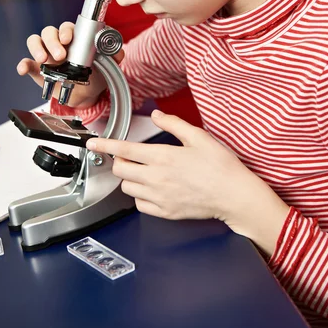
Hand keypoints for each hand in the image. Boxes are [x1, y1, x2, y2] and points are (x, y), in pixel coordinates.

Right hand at [16, 22, 123, 107]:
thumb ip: (114, 55)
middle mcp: (59, 42)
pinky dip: (24, 64)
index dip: (67, 31)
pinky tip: (23, 69)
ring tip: (44, 61)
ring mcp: (46, 54)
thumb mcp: (108, 65)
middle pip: (50, 32)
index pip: (67, 27)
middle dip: (54, 41)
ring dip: (38, 48)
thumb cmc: (95, 74)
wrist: (85, 95)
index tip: (70, 39)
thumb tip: (119, 52)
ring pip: (36, 41)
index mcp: (75, 38)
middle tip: (60, 55)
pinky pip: (26, 62)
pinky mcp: (37, 68)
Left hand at [87, 110, 289, 254]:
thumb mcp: (199, 137)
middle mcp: (156, 179)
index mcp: (163, 157)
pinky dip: (140, 196)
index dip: (104, 145)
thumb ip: (173, 124)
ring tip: (143, 172)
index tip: (93, 143)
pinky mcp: (166, 212)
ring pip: (127, 188)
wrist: (235, 196)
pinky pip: (140, 205)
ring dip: (130, 178)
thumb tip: (157, 115)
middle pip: (120, 170)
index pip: (123, 150)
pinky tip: (152, 189)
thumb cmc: (221, 166)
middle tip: (129, 156)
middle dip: (119, 161)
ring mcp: (160, 198)